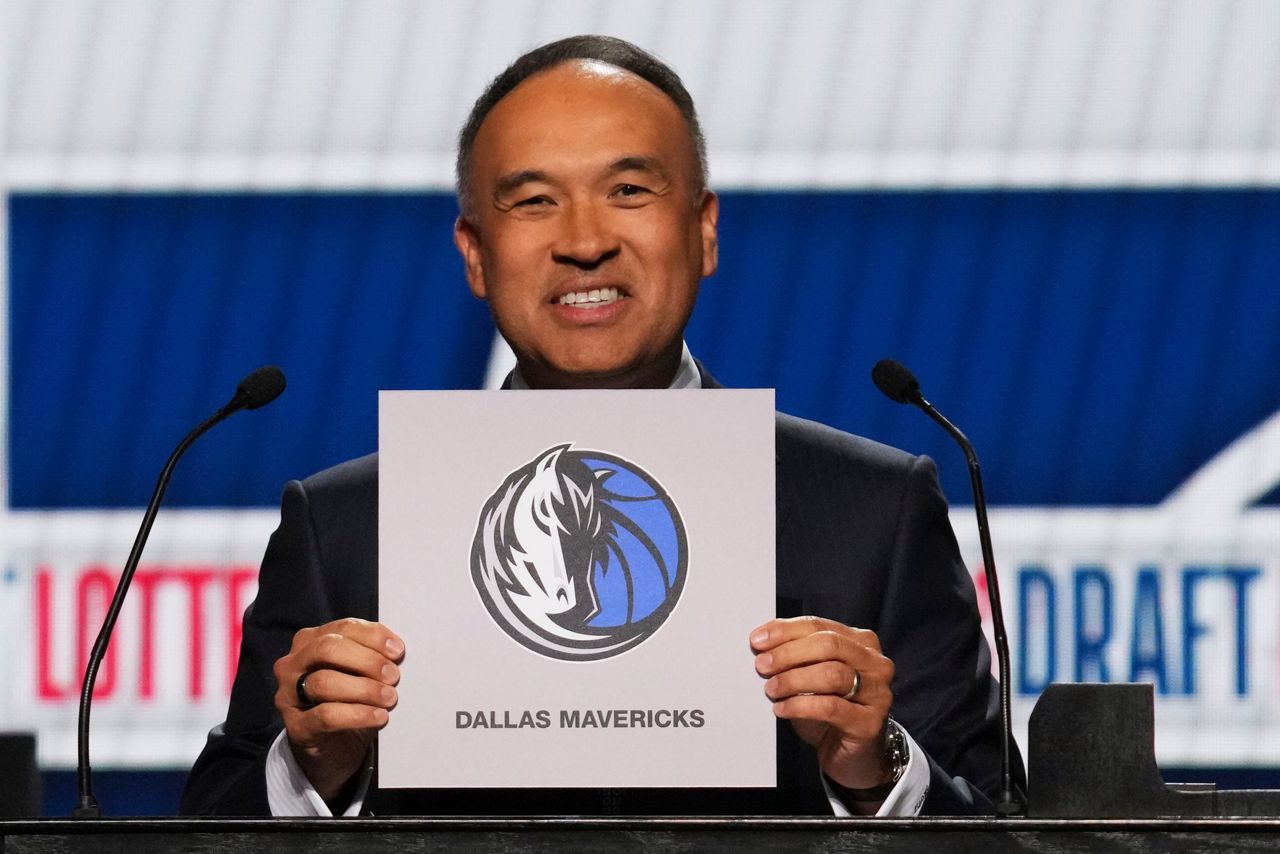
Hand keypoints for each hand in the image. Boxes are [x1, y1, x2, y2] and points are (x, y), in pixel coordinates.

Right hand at [272, 617, 404, 800]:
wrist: (331, 751)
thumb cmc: (348, 703)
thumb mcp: (359, 675)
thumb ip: (370, 658)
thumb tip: (396, 652)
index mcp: (309, 642)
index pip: (342, 628)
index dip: (372, 636)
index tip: (398, 651)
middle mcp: (293, 664)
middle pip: (327, 648)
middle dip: (366, 660)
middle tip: (393, 675)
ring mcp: (288, 696)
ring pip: (324, 681)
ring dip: (364, 689)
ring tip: (389, 698)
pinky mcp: (295, 726)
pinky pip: (326, 715)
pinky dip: (357, 714)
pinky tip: (379, 717)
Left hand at [750, 616, 894, 792]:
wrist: (853, 755)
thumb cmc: (828, 709)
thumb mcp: (810, 675)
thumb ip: (794, 654)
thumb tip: (760, 641)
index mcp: (861, 642)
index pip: (819, 626)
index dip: (785, 631)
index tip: (757, 640)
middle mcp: (875, 663)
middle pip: (829, 645)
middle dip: (789, 653)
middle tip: (762, 665)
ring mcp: (878, 692)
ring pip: (832, 674)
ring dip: (794, 679)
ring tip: (771, 689)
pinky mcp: (870, 722)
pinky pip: (831, 707)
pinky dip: (801, 706)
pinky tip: (782, 709)